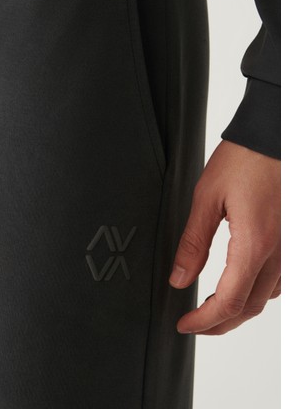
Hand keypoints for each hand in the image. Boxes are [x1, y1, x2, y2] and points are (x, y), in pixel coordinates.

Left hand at [169, 139, 280, 334]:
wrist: (274, 136)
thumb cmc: (245, 158)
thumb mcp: (208, 198)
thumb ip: (193, 242)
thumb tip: (179, 277)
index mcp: (254, 244)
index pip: (230, 301)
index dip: (205, 320)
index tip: (185, 324)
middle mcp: (278, 252)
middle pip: (251, 307)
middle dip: (220, 323)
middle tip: (194, 324)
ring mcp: (289, 247)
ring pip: (268, 297)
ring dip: (240, 309)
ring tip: (213, 308)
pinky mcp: (290, 239)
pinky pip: (279, 279)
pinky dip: (259, 291)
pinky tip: (241, 285)